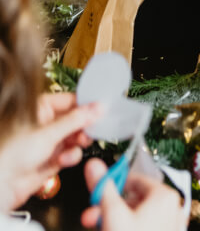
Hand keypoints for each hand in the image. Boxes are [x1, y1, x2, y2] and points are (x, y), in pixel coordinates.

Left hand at [0, 93, 101, 210]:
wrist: (1, 185)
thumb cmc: (10, 155)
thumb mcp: (48, 133)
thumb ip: (76, 120)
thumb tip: (98, 107)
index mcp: (39, 109)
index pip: (69, 100)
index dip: (86, 105)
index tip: (102, 108)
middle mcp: (44, 123)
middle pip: (75, 120)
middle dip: (84, 127)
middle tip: (93, 129)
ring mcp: (48, 141)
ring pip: (75, 137)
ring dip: (78, 143)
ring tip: (78, 144)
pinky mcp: (52, 158)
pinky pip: (70, 153)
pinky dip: (70, 156)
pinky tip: (64, 159)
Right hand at [81, 159, 185, 230]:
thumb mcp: (113, 215)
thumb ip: (103, 188)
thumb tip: (93, 164)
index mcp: (164, 195)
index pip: (133, 180)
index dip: (111, 186)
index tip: (94, 194)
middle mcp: (172, 207)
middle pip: (134, 200)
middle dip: (108, 208)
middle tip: (89, 218)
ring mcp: (171, 225)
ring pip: (137, 216)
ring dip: (114, 220)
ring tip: (98, 226)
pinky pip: (144, 228)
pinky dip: (127, 229)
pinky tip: (110, 230)